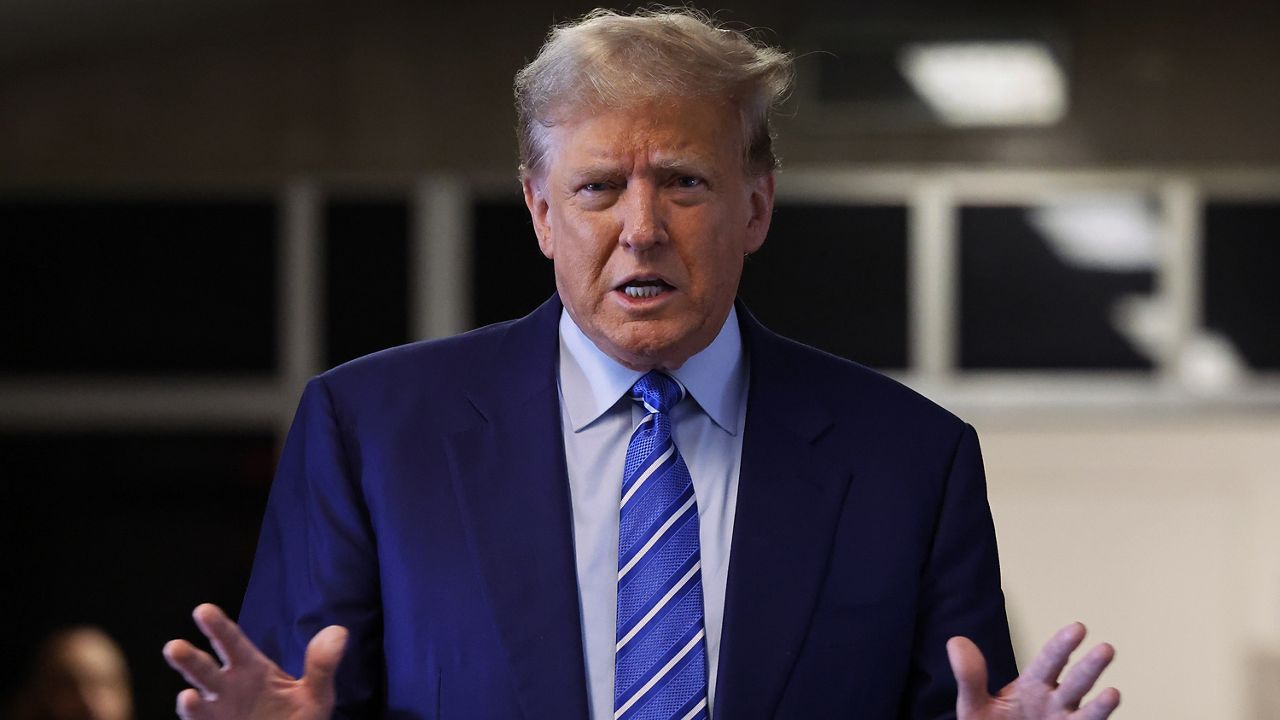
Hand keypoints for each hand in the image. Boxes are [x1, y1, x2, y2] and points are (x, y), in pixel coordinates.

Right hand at [163, 603, 347, 719]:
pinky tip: (195, 708)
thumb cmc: (299, 719)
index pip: (232, 642)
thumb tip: (338, 632)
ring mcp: (219, 714)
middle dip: (188, 659)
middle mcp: (228, 688)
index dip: (218, 626)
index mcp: (251, 669)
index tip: (202, 610)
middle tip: (174, 646)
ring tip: (187, 697)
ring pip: (197, 703)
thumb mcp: (317, 693)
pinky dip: (197, 719)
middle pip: (204, 670)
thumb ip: (323, 665)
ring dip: (189, 702)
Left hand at [948, 622, 1119, 719]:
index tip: (1078, 628)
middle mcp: (1055, 703)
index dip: (1061, 646)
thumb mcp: (974, 704)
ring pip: (1087, 713)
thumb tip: (956, 642)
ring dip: (1100, 705)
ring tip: (1113, 693)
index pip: (1048, 662)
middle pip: (1075, 683)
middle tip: (1105, 649)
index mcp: (1033, 687)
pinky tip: (1106, 708)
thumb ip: (970, 676)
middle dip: (1089, 668)